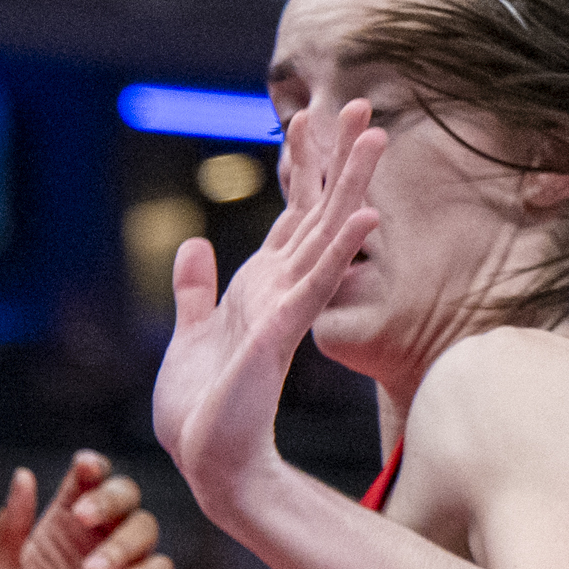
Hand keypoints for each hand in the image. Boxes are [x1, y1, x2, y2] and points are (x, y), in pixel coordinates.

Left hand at [0, 452, 174, 568]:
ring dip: (123, 542)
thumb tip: (23, 474)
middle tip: (86, 517)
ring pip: (144, 529)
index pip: (85, 482)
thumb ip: (11, 528)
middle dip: (112, 496)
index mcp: (58, 529)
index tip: (85, 468)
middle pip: (124, 495)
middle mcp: (94, 544)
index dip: (91, 467)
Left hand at [152, 100, 386, 526]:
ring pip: (324, 236)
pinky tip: (363, 218)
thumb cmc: (202, 411)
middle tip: (365, 105)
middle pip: (315, 214)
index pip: (288, 217)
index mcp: (258, 290)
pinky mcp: (278, 336)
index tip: (310, 116)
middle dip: (338, 160)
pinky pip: (314, 285)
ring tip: (376, 136)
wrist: (207, 463)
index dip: (301, 168)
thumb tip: (192, 245)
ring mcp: (283, 312)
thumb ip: (195, 291)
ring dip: (350, 186)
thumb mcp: (191, 336)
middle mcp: (278, 293)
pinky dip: (337, 250)